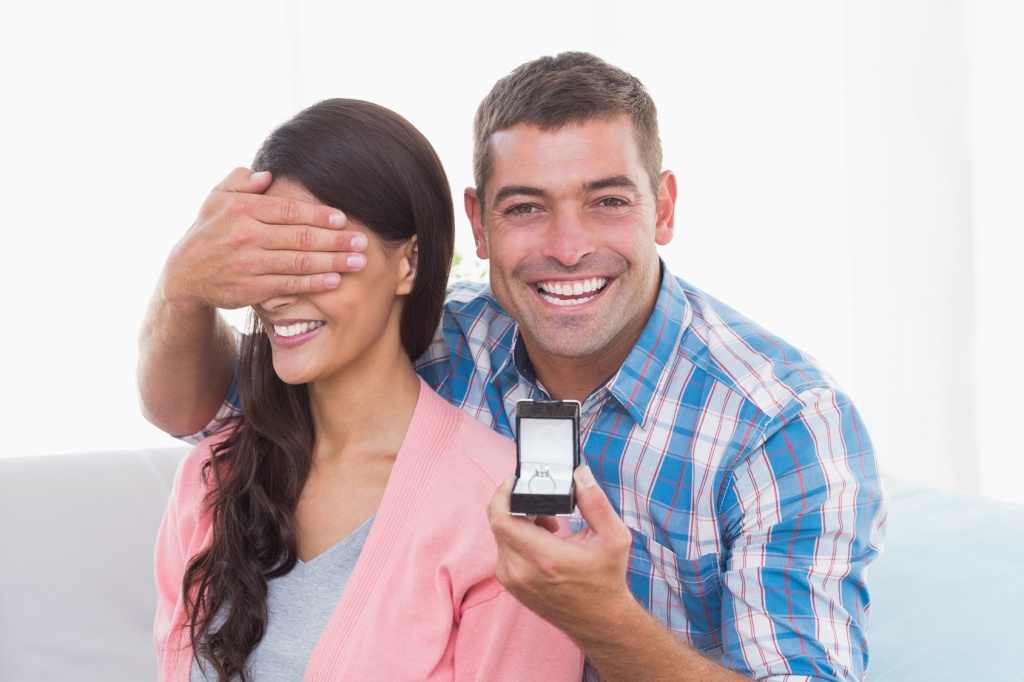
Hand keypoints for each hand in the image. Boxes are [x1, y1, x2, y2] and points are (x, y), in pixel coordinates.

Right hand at [162, 168, 368, 310]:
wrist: (184, 275)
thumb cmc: (208, 231)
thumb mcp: (214, 200)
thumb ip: (238, 182)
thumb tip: (266, 175)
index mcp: (241, 210)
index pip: (288, 210)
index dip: (319, 215)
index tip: (343, 218)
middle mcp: (246, 236)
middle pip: (300, 237)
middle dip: (336, 240)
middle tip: (362, 241)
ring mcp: (249, 264)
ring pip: (299, 262)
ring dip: (333, 262)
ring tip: (358, 261)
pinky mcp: (251, 289)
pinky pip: (289, 285)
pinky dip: (314, 283)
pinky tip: (336, 280)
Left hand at [488, 464, 635, 635]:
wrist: (599, 621)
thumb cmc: (606, 581)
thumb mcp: (614, 538)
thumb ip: (596, 503)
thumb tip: (580, 474)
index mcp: (544, 558)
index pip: (502, 518)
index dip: (503, 493)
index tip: (517, 481)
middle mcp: (521, 570)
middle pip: (498, 521)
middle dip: (516, 502)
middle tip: (544, 503)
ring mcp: (512, 579)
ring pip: (500, 533)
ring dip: (518, 520)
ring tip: (549, 524)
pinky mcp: (510, 583)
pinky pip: (504, 547)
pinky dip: (518, 536)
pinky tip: (542, 539)